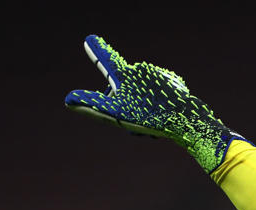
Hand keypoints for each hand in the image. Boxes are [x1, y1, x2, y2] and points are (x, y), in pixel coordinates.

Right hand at [65, 35, 248, 173]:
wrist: (187, 120)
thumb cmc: (149, 117)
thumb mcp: (116, 114)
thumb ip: (92, 105)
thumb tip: (68, 100)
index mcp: (126, 74)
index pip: (106, 60)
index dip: (97, 51)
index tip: (90, 39)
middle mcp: (142, 70)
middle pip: (126, 88)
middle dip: (125, 105)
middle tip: (133, 123)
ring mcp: (159, 76)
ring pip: (143, 95)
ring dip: (142, 110)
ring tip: (151, 125)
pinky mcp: (174, 85)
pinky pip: (159, 96)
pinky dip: (157, 107)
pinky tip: (164, 119)